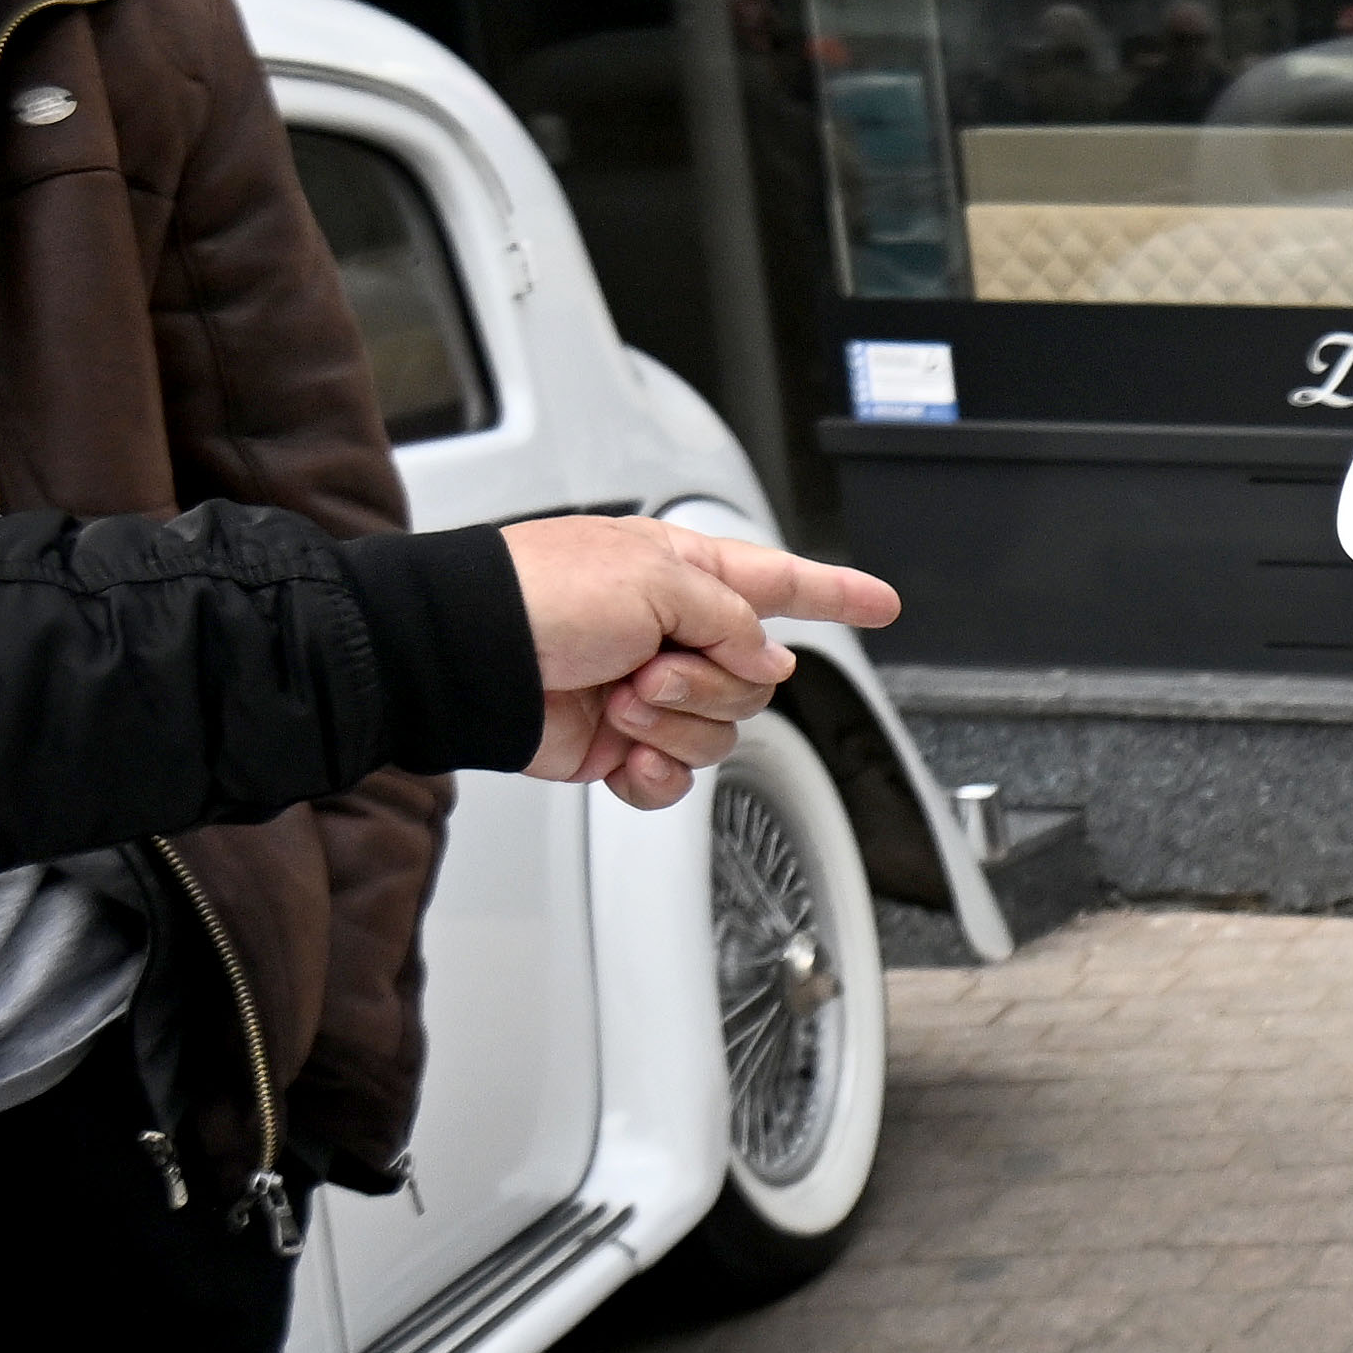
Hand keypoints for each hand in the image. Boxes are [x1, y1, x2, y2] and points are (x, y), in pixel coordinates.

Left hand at [504, 515, 905, 809]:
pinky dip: (656, 773)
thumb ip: (732, 618)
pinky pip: (675, 778)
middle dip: (712, 683)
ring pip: (720, 731)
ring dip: (675, 723)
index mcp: (685, 574)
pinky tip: (628, 754)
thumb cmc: (538, 595)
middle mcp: (673, 633)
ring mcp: (649, 692)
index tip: (882, 603)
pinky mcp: (622, 746)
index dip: (837, 593)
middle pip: (755, 679)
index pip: (782, 583)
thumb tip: (766, 660)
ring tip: (621, 701)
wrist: (470, 658)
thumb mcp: (658, 577)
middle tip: (652, 667)